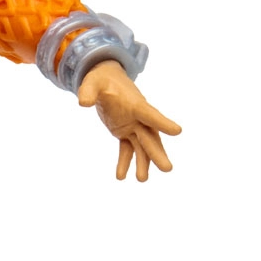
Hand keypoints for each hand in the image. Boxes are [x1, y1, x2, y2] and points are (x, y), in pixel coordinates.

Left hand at [77, 60, 181, 181]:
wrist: (105, 82)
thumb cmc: (101, 80)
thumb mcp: (92, 82)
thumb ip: (88, 92)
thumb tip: (83, 103)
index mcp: (135, 104)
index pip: (150, 114)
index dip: (162, 122)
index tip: (177, 131)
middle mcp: (138, 118)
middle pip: (150, 137)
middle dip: (157, 153)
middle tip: (167, 169)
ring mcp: (132, 126)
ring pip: (141, 147)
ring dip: (143, 163)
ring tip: (141, 180)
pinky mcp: (124, 132)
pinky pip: (126, 150)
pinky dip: (124, 163)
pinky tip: (121, 177)